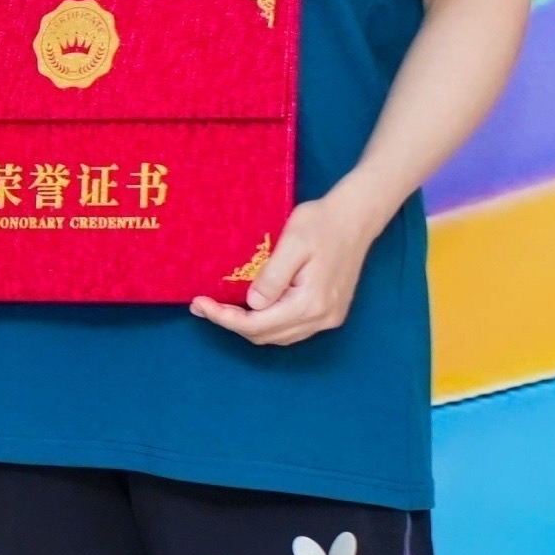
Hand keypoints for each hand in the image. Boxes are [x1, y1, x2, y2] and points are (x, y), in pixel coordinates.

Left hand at [196, 189, 378, 344]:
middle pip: (266, 335)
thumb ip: (272, 277)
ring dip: (248, 326)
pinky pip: (291, 328)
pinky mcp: (329, 312)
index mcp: (311, 302)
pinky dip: (266, 323)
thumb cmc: (322, 224)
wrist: (355, 218)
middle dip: (231, 323)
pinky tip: (250, 308)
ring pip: (278, 335)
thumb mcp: (293, 243)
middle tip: (202, 305)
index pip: (258, 324)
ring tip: (219, 308)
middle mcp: (322, 318)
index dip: (224, 318)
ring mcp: (328, 318)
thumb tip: (252, 304)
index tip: (198, 304)